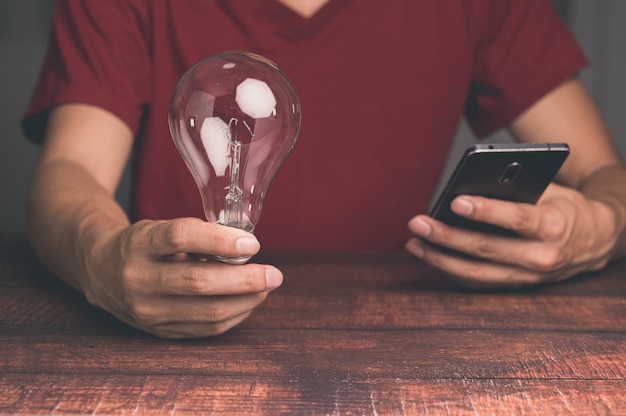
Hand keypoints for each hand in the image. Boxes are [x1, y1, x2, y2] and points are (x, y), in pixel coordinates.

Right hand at [80, 217, 281, 337]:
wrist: (99, 270)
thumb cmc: (143, 245)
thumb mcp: (161, 228)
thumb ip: (199, 237)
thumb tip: (248, 248)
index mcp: (141, 243)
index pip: (182, 237)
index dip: (221, 240)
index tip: (254, 242)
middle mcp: (139, 278)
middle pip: (199, 281)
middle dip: (245, 279)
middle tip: (274, 274)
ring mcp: (146, 310)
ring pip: (206, 312)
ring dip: (246, 301)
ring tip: (266, 287)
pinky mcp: (157, 331)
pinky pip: (204, 330)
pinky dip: (233, 316)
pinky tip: (248, 303)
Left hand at [405, 183, 618, 287]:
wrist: (595, 242)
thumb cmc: (566, 208)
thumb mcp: (552, 190)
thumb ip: (517, 187)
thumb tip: (471, 184)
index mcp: (553, 227)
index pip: (517, 219)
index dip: (486, 211)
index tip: (455, 202)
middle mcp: (540, 257)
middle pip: (486, 249)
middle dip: (447, 236)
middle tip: (418, 223)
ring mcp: (527, 277)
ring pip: (475, 272)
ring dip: (439, 258)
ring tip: (414, 243)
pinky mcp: (515, 286)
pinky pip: (477, 281)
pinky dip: (450, 269)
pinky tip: (429, 255)